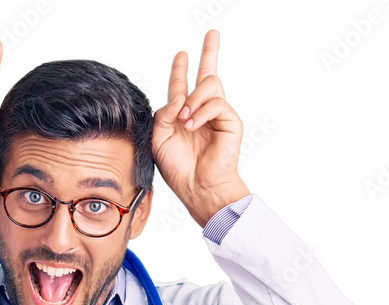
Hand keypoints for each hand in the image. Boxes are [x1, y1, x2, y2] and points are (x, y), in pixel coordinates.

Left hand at [152, 30, 249, 226]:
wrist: (197, 187)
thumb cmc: (178, 168)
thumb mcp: (158, 139)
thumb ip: (162, 114)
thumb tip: (177, 98)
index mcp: (184, 115)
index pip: (183, 87)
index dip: (180, 70)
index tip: (181, 55)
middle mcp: (202, 112)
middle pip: (209, 75)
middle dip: (210, 52)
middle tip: (212, 33)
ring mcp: (218, 115)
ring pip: (210, 84)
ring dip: (193, 98)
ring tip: (184, 119)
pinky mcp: (230, 120)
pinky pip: (216, 102)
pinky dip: (201, 111)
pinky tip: (192, 125)